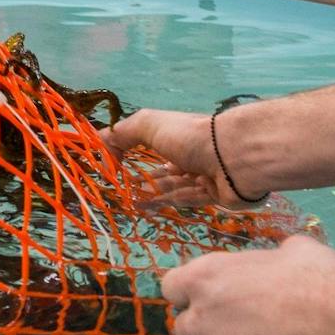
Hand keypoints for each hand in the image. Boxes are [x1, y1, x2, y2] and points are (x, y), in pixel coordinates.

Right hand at [100, 106, 251, 206]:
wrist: (234, 158)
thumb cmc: (189, 137)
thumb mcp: (149, 125)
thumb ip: (123, 133)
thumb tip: (101, 142)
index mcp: (176, 133)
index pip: (152, 141)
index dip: (132, 151)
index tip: (114, 164)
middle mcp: (190, 152)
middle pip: (164, 167)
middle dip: (143, 178)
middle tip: (120, 189)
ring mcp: (203, 174)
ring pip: (173, 186)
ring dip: (151, 193)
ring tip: (127, 201)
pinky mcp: (214, 195)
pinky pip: (186, 200)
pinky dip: (165, 203)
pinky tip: (146, 208)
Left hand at [164, 234, 334, 334]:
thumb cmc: (321, 282)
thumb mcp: (295, 252)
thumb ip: (272, 260)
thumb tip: (283, 260)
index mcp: (206, 279)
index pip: (172, 288)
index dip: (190, 293)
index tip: (212, 296)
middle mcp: (202, 322)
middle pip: (186, 329)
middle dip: (209, 329)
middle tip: (245, 327)